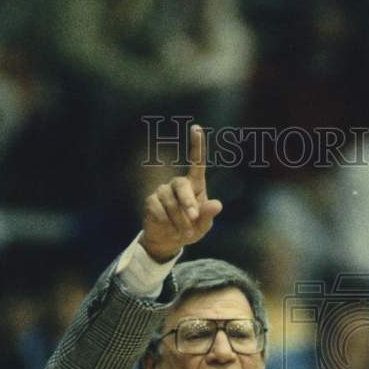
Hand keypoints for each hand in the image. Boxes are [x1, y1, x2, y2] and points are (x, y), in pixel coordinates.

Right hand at [139, 124, 222, 262]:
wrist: (169, 241)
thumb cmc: (190, 229)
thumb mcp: (203, 226)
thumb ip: (208, 215)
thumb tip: (217, 205)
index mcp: (195, 185)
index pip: (196, 163)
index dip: (197, 146)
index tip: (196, 128)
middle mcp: (178, 184)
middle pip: (181, 185)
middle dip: (188, 203)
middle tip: (193, 218)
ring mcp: (163, 191)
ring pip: (170, 202)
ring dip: (179, 220)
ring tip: (183, 232)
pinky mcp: (151, 201)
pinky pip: (159, 209)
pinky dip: (166, 222)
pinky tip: (169, 228)